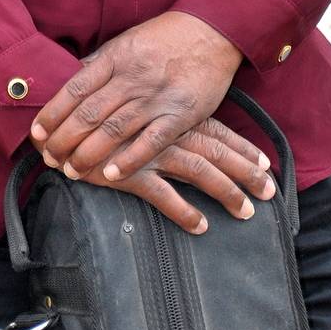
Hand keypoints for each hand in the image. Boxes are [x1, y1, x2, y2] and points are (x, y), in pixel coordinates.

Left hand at [30, 10, 258, 186]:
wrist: (210, 30)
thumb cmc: (163, 38)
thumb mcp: (126, 41)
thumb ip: (100, 63)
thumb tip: (71, 78)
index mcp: (115, 57)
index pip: (75, 89)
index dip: (52, 113)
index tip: (36, 133)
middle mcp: (132, 77)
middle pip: (89, 113)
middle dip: (64, 139)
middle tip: (48, 159)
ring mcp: (156, 96)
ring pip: (114, 129)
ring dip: (88, 154)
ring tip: (71, 171)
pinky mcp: (180, 113)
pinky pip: (151, 140)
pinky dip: (130, 159)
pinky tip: (111, 175)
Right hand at [38, 115, 275, 234]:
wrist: (61, 113)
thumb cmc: (99, 106)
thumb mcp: (132, 103)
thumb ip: (155, 113)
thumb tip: (180, 123)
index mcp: (169, 113)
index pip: (216, 131)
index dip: (242, 148)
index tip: (266, 164)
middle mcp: (166, 131)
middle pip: (216, 151)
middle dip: (246, 172)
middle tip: (269, 192)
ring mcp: (149, 151)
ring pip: (199, 171)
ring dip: (226, 192)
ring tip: (246, 212)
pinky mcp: (130, 172)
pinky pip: (164, 196)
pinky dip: (184, 212)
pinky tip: (201, 226)